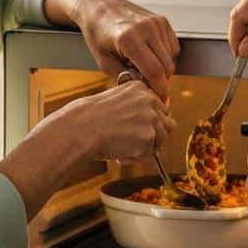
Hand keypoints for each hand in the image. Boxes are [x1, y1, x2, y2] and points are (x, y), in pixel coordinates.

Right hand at [55, 80, 174, 168]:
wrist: (80, 129)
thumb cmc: (89, 118)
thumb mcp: (114, 102)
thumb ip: (134, 109)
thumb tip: (150, 128)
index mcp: (140, 88)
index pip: (158, 107)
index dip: (147, 122)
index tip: (133, 129)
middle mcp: (150, 100)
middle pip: (166, 122)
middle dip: (152, 135)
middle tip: (132, 142)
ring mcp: (151, 118)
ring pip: (160, 140)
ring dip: (144, 148)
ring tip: (122, 148)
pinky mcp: (149, 136)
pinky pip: (149, 155)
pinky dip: (135, 159)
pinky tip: (120, 154)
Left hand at [73, 0, 179, 98]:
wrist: (100, 6)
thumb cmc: (98, 34)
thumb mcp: (103, 61)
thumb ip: (124, 77)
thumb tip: (142, 91)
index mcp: (129, 39)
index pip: (154, 71)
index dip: (160, 89)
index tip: (160, 100)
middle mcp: (146, 29)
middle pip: (167, 66)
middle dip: (162, 81)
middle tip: (149, 86)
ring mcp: (157, 23)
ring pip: (171, 58)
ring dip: (163, 69)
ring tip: (143, 67)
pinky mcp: (162, 20)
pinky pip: (173, 47)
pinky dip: (166, 56)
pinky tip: (150, 55)